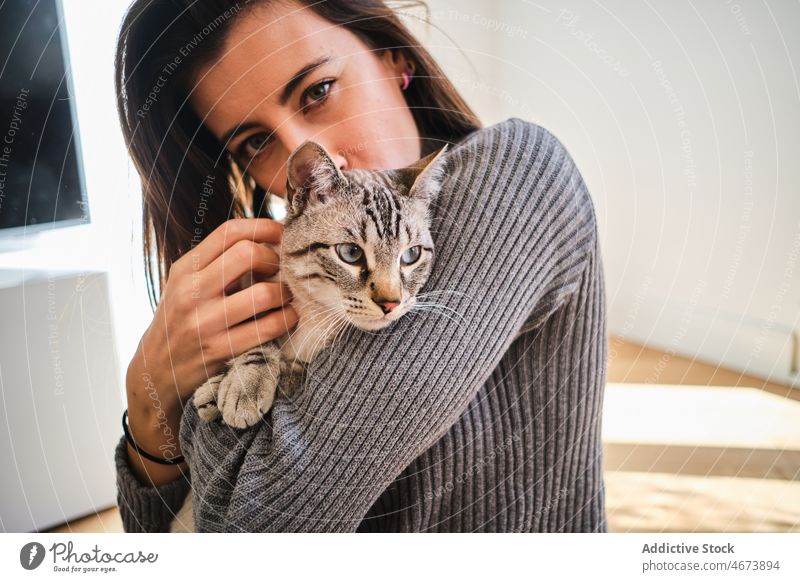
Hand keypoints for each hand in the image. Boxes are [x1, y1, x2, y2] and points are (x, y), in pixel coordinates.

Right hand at [129, 218, 297, 412]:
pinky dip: (286, 319)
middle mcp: (192, 291)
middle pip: (248, 254)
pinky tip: (288, 317)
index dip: (263, 227)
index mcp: (185, 269)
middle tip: (282, 270)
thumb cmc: (181, 320)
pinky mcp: (220, 350)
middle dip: (275, 259)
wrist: (156, 370)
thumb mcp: (186, 284)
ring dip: (285, 293)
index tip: (282, 233)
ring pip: (263, 294)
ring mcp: (205, 322)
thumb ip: (217, 260)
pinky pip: (267, 329)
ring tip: (286, 296)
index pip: (229, 232)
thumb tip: (266, 237)